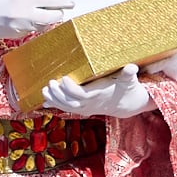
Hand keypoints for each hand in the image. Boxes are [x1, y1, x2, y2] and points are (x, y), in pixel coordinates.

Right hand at [0, 0, 62, 45]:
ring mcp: (21, 27)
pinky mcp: (17, 36)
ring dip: (44, 21)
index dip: (64, 2)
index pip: (52, 1)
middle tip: (56, 10)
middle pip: (54, 18)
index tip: (72, 2)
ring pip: (44, 25)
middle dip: (58, 14)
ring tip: (33, 14)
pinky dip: (32, 26)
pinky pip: (32, 31)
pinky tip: (20, 21)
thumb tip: (49, 2)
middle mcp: (25, 14)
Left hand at [39, 63, 153, 118]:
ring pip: (66, 107)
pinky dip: (56, 105)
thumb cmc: (126, 89)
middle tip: (50, 83)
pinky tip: (45, 102)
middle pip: (70, 103)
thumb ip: (129, 74)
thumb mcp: (129, 81)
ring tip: (44, 90)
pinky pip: (67, 109)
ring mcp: (85, 108)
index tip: (63, 79)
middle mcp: (90, 104)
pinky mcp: (82, 109)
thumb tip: (132, 67)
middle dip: (58, 95)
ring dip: (54, 100)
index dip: (71, 89)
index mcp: (98, 95)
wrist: (127, 104)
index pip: (81, 95)